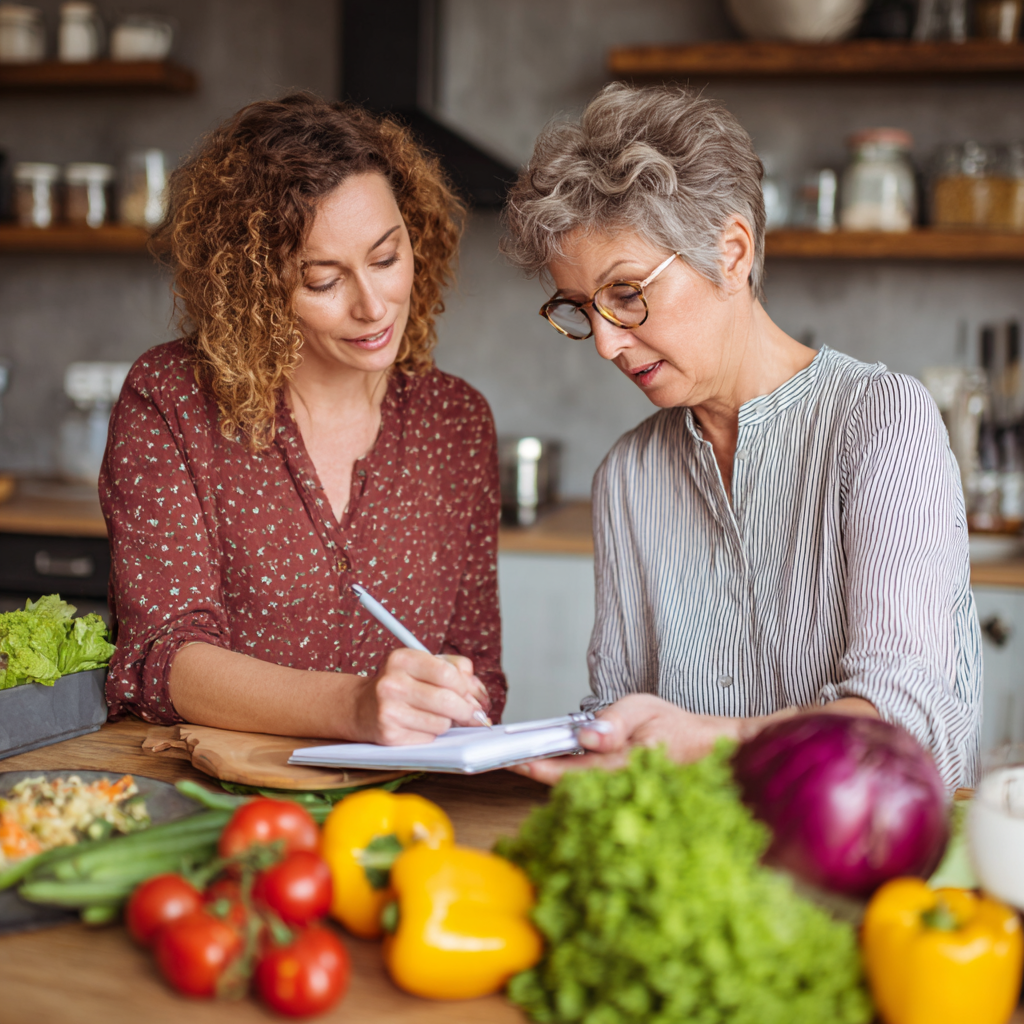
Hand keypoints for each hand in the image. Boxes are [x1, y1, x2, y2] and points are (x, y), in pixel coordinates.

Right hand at [352, 648, 490, 744]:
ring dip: (446, 722)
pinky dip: (431, 734)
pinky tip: (419, 725)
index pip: (447, 673)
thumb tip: (479, 696)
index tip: (470, 694)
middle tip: (471, 713)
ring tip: (433, 714)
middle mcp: (392, 683)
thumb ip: (456, 669)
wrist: (361, 706)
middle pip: (447, 701)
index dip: (465, 687)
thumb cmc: (400, 683)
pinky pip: (429, 738)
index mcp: (402, 658)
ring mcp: (388, 711)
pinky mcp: (389, 735)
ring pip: (441, 723)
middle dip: (466, 710)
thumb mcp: (423, 664)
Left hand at [513, 694, 759, 785]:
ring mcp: (615, 793)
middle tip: (502, 755)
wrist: (709, 752)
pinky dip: (564, 774)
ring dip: (546, 773)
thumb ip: (614, 722)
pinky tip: (550, 761)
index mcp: (620, 768)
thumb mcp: (645, 709)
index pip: (568, 773)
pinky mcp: (616, 792)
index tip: (511, 759)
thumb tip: (587, 736)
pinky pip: (584, 786)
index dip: (536, 768)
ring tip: (518, 755)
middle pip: (562, 785)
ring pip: (571, 788)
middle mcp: (614, 788)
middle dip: (533, 770)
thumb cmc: (677, 729)